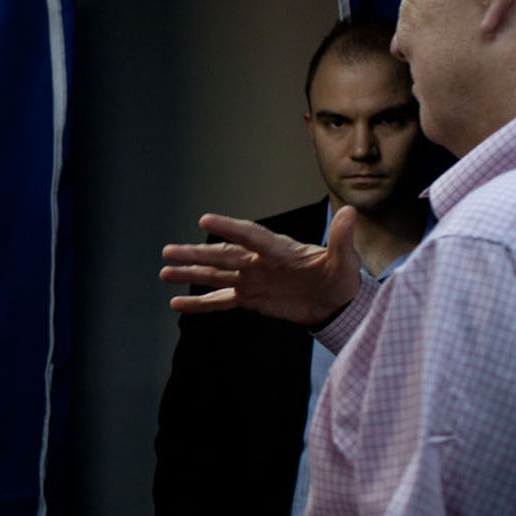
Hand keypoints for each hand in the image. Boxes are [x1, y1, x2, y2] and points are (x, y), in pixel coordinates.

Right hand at [159, 207, 359, 325]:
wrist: (337, 303)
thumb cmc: (342, 278)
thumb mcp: (346, 260)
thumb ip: (342, 239)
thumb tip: (351, 212)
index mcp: (280, 250)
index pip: (252, 236)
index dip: (229, 228)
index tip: (206, 220)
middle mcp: (260, 261)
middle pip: (223, 256)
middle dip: (196, 254)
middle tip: (168, 251)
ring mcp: (252, 279)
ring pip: (216, 275)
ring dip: (190, 274)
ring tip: (164, 272)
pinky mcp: (250, 298)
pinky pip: (221, 300)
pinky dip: (201, 303)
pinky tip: (177, 303)